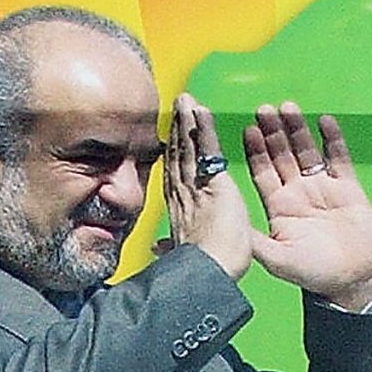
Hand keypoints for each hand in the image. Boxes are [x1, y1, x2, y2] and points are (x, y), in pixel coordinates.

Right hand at [158, 92, 252, 280]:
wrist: (210, 272)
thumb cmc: (205, 269)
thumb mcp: (183, 255)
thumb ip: (170, 247)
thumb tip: (158, 249)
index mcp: (180, 210)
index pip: (175, 173)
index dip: (173, 151)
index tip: (171, 135)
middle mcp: (183, 194)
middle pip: (178, 154)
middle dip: (177, 129)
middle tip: (178, 105)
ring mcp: (196, 186)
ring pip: (189, 147)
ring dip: (187, 121)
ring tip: (186, 99)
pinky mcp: (213, 182)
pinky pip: (207, 148)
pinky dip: (204, 127)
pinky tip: (200, 109)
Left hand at [241, 102, 371, 306]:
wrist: (352, 280)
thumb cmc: (313, 273)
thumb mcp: (278, 258)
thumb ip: (255, 240)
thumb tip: (229, 226)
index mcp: (279, 207)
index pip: (262, 172)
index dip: (255, 151)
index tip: (247, 130)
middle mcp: (298, 193)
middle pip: (282, 155)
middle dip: (273, 132)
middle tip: (263, 109)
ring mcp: (322, 187)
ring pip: (307, 151)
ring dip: (297, 130)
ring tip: (288, 108)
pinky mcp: (347, 187)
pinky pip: (339, 157)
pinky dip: (333, 139)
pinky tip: (324, 121)